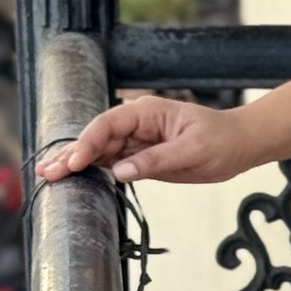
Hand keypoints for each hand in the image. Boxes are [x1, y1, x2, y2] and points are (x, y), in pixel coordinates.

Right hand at [33, 94, 253, 187]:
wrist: (241, 146)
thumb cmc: (222, 140)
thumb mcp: (193, 151)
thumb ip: (156, 161)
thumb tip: (120, 171)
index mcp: (146, 113)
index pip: (108, 125)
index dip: (88, 142)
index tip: (76, 161)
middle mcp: (136, 124)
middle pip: (97, 138)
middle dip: (72, 153)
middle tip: (48, 170)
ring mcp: (137, 141)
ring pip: (100, 152)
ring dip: (77, 163)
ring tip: (50, 175)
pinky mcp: (142, 157)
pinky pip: (113, 163)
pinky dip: (94, 171)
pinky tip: (75, 177)